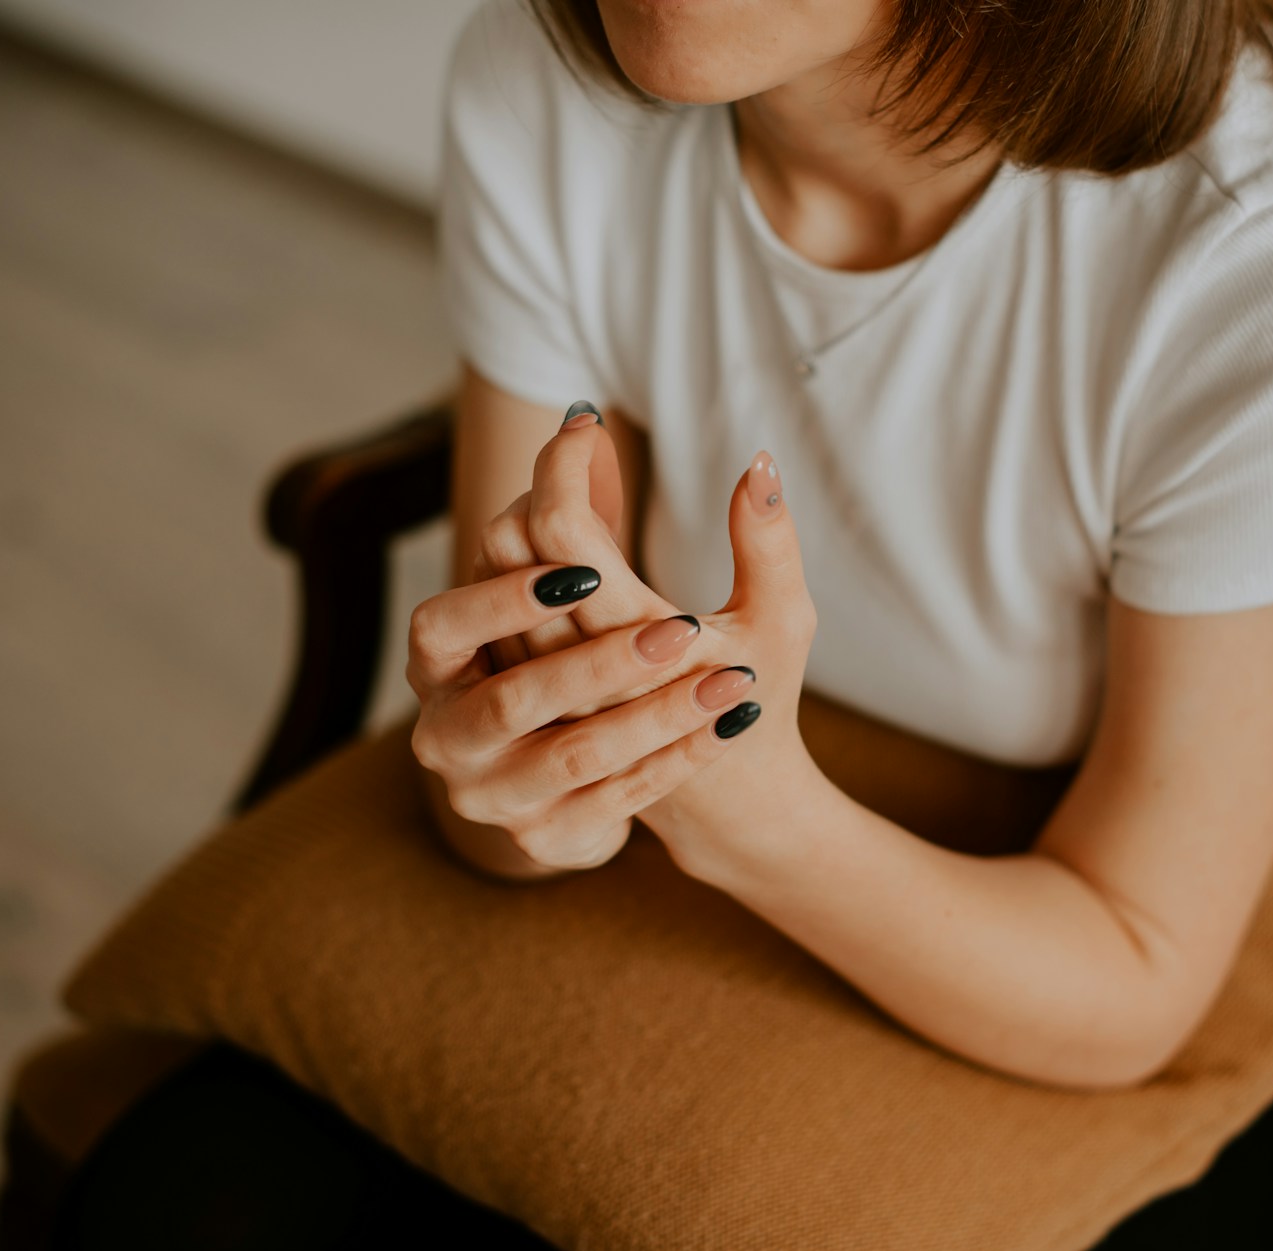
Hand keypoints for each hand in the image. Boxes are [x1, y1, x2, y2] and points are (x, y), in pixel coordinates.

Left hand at [468, 402, 822, 865]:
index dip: (563, 464)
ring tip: (586, 493)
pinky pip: (492, 611)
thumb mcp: (783, 625)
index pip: (558, 533)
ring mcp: (537, 691)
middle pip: (509, 545)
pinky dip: (522, 563)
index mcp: (635, 648)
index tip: (585, 424)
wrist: (719, 804)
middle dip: (545, 483)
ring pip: (489, 575)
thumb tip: (757, 460)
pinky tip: (569, 546)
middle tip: (589, 453)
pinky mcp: (524, 697)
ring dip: (530, 520)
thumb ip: (771, 543)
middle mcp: (568, 673)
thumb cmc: (760, 705)